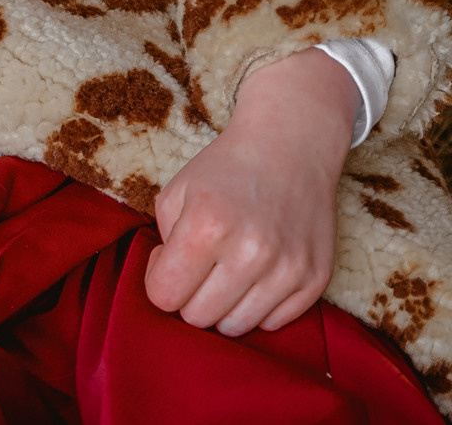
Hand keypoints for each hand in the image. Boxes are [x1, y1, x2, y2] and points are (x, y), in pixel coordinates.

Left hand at [144, 47, 359, 336]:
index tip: (168, 262)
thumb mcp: (175, 193)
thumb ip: (163, 243)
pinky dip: (258, 307)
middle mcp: (250, 254)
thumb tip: (169, 287)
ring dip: (223, 307)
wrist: (290, 147)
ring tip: (225, 273)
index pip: (164, 295)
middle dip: (188, 297)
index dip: (159, 282)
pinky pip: (275, 322)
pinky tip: (255, 276)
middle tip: (197, 268)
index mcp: (206, 228)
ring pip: (237, 327)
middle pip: (199, 317)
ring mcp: (288, 270)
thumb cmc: (224, 170)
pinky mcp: (316, 279)